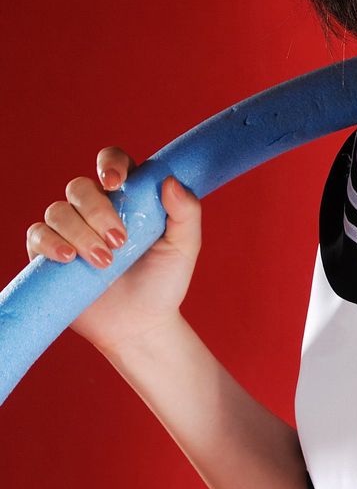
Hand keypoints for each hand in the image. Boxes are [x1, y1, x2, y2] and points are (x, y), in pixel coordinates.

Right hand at [25, 146, 202, 355]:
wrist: (140, 325)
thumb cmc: (164, 283)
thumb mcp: (184, 248)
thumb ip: (186, 213)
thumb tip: (170, 181)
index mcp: (128, 198)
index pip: (113, 163)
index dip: (110, 163)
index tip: (115, 182)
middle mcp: (95, 209)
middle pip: (80, 187)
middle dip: (97, 212)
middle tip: (119, 242)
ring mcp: (70, 231)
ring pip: (57, 211)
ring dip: (79, 233)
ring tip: (103, 262)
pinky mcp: (49, 254)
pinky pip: (37, 235)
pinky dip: (50, 242)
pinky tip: (68, 258)